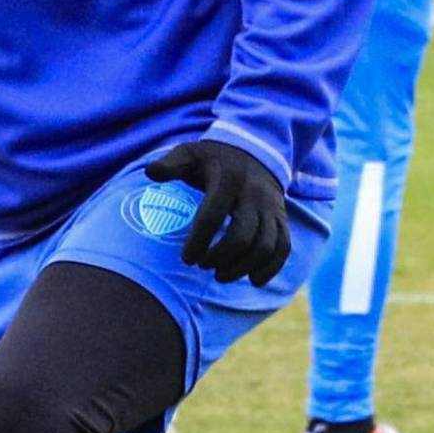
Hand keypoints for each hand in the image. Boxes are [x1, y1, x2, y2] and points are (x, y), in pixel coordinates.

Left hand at [145, 140, 289, 287]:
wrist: (254, 152)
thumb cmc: (213, 159)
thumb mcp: (190, 154)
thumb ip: (170, 164)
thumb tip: (150, 172)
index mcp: (228, 179)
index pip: (212, 216)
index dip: (199, 241)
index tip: (186, 258)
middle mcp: (254, 194)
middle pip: (242, 236)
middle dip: (221, 257)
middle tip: (202, 266)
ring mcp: (271, 207)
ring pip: (265, 245)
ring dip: (243, 267)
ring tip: (221, 276)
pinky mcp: (282, 219)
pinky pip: (283, 247)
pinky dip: (271, 267)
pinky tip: (254, 280)